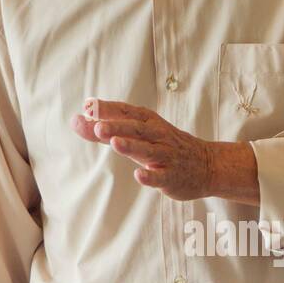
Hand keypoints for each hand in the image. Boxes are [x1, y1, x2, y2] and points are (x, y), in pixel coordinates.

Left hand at [72, 98, 215, 201]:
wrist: (207, 165)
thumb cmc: (163, 145)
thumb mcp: (136, 134)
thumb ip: (106, 129)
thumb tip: (76, 120)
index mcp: (147, 122)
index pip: (126, 112)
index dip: (108, 109)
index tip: (88, 106)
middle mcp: (157, 136)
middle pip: (136, 129)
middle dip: (117, 127)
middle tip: (97, 127)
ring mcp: (166, 156)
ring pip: (148, 150)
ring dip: (131, 146)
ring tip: (115, 143)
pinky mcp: (172, 176)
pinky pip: (161, 176)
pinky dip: (151, 175)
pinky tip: (139, 175)